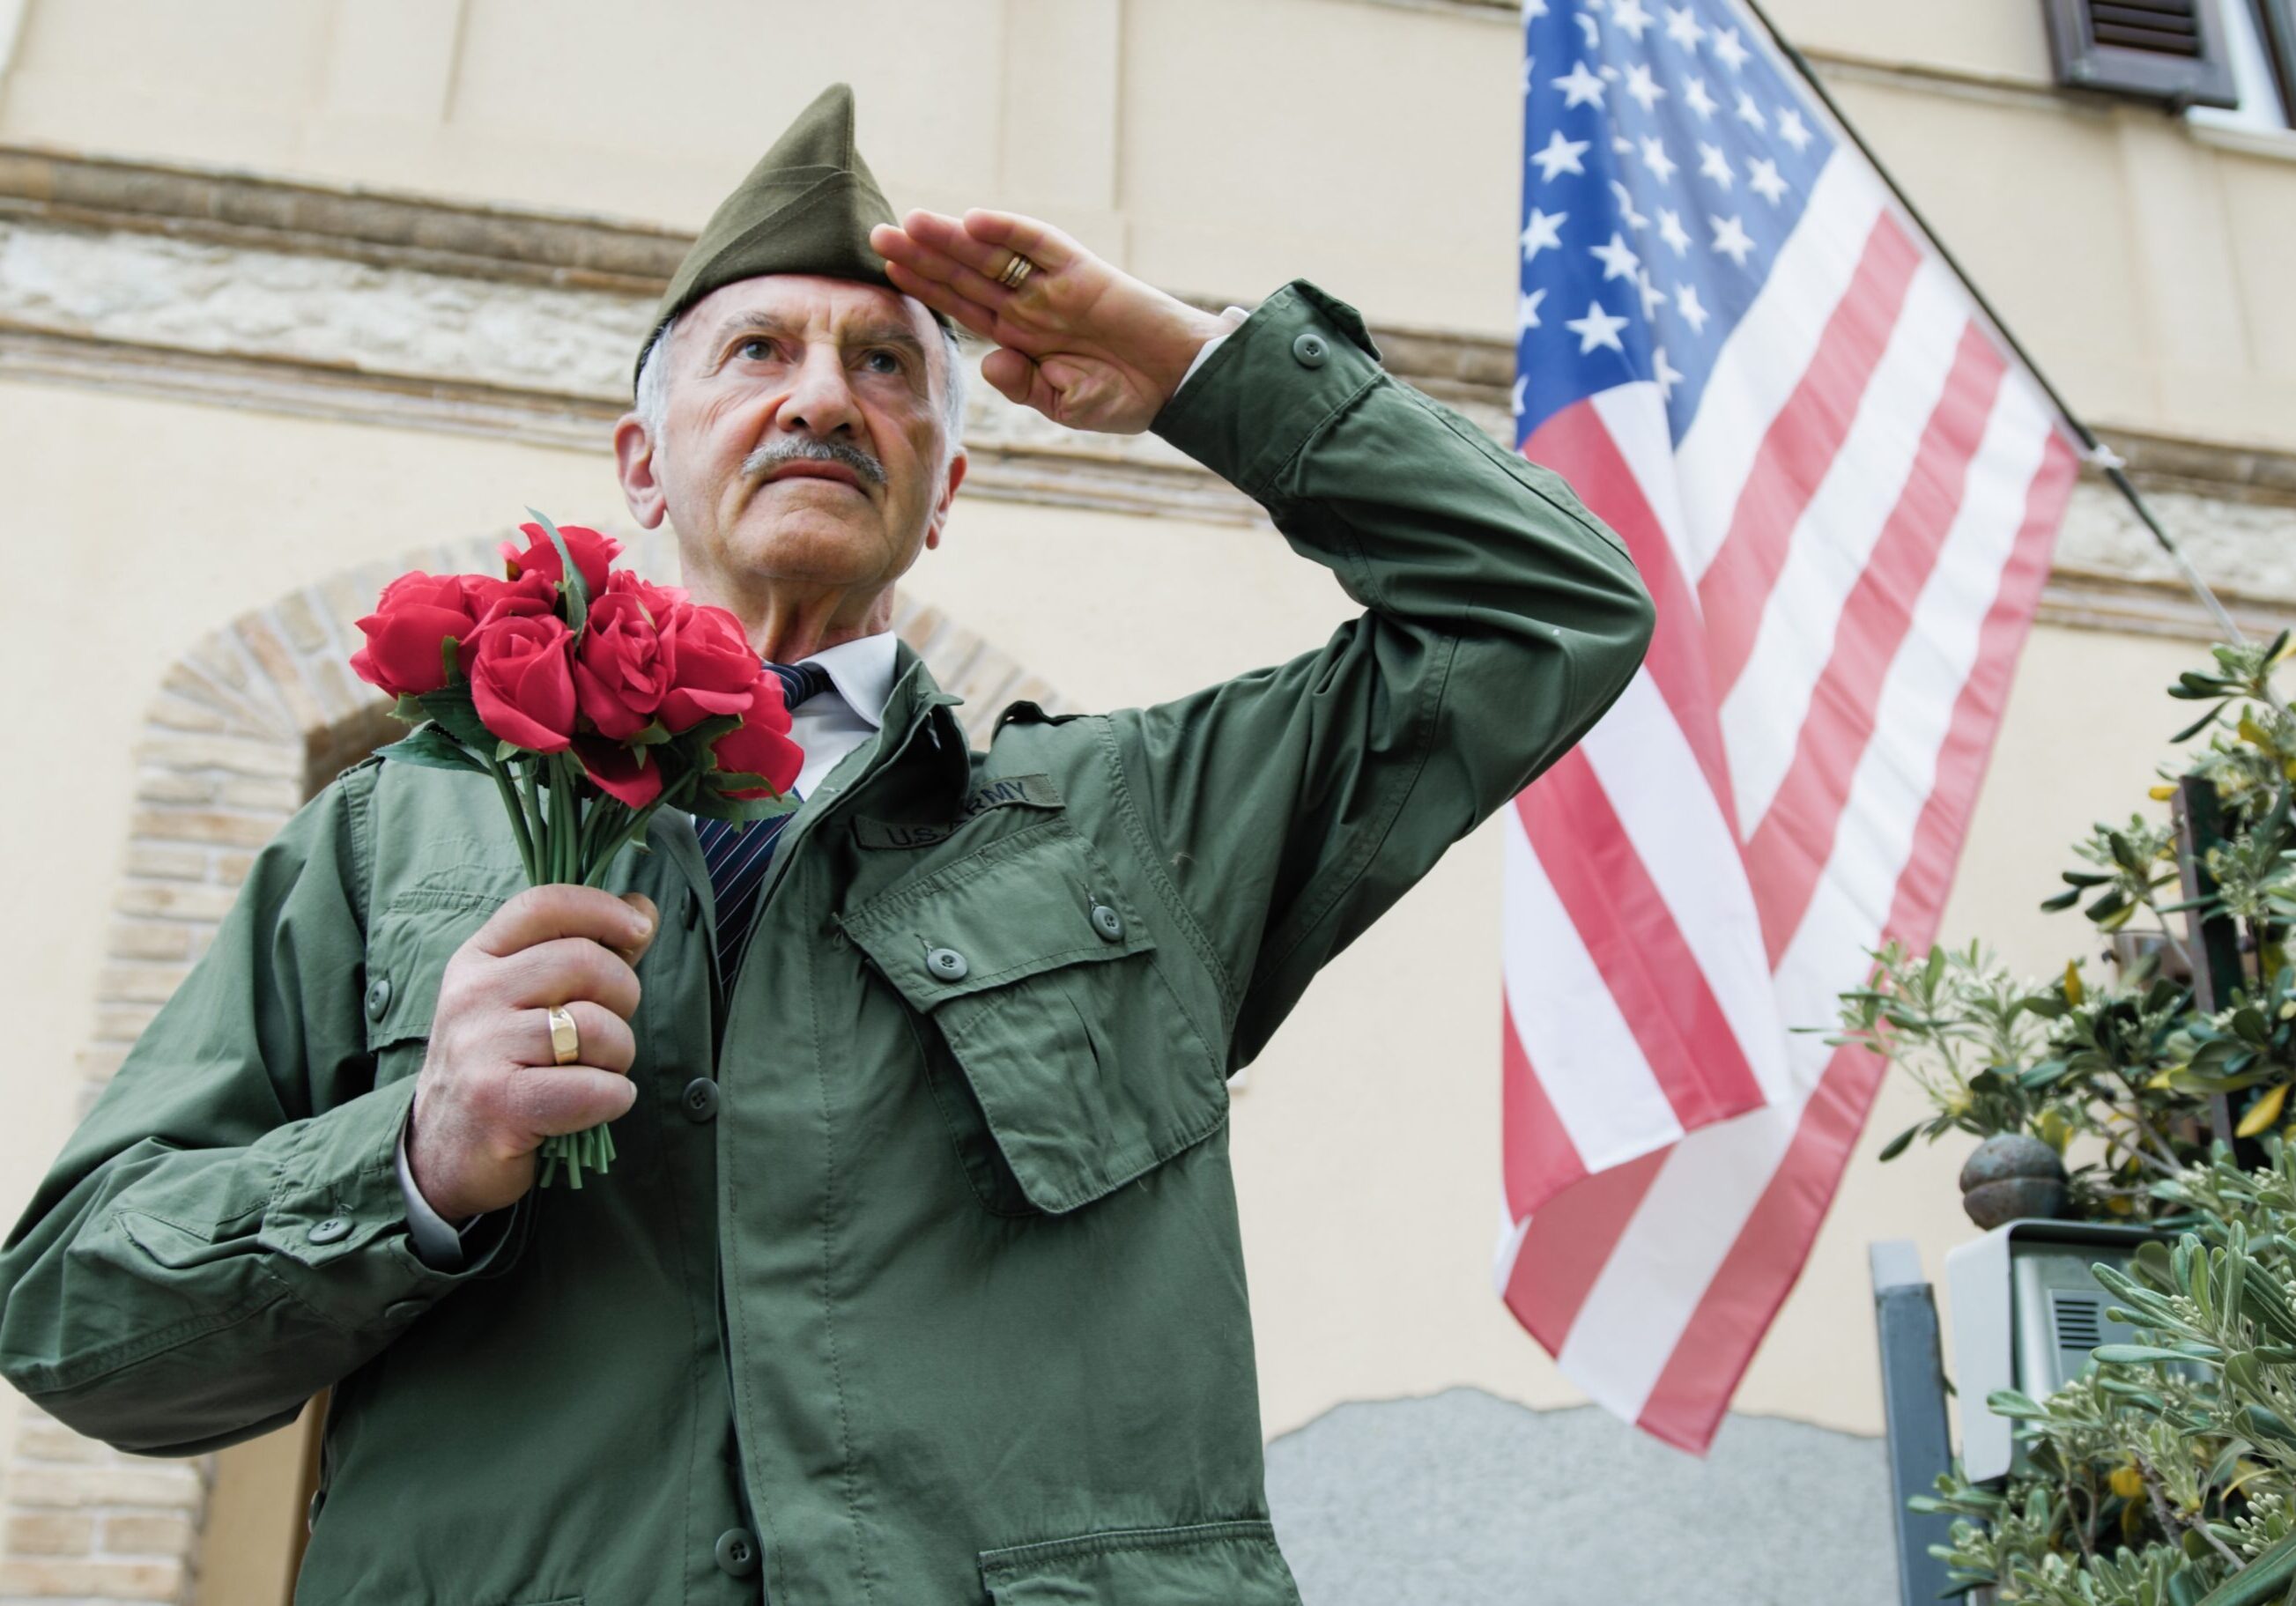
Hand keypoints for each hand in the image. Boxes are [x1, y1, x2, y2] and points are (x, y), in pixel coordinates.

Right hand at [404, 885, 658, 1219]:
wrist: (443, 1153)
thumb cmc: (501, 1066)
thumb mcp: (527, 999)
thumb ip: (586, 952)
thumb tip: (643, 907)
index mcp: (478, 960)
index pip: (544, 905)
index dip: (602, 908)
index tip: (640, 927)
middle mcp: (472, 996)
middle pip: (583, 962)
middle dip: (623, 995)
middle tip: (610, 1029)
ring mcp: (481, 1049)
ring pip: (595, 1027)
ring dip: (618, 1056)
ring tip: (595, 1072)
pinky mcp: (499, 1104)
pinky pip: (594, 1087)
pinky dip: (613, 1097)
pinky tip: (594, 1104)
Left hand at [871, 209, 1233, 435]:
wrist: (1177, 384)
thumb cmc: (1125, 397)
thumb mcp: (1064, 404)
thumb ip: (1023, 386)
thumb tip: (988, 361)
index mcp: (1021, 338)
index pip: (962, 307)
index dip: (926, 289)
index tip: (887, 272)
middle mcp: (1030, 305)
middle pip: (965, 275)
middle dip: (922, 256)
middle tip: (876, 235)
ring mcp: (1053, 285)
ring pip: (992, 256)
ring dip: (952, 239)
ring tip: (911, 221)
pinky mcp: (1082, 271)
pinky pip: (1040, 245)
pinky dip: (1010, 232)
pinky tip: (975, 221)